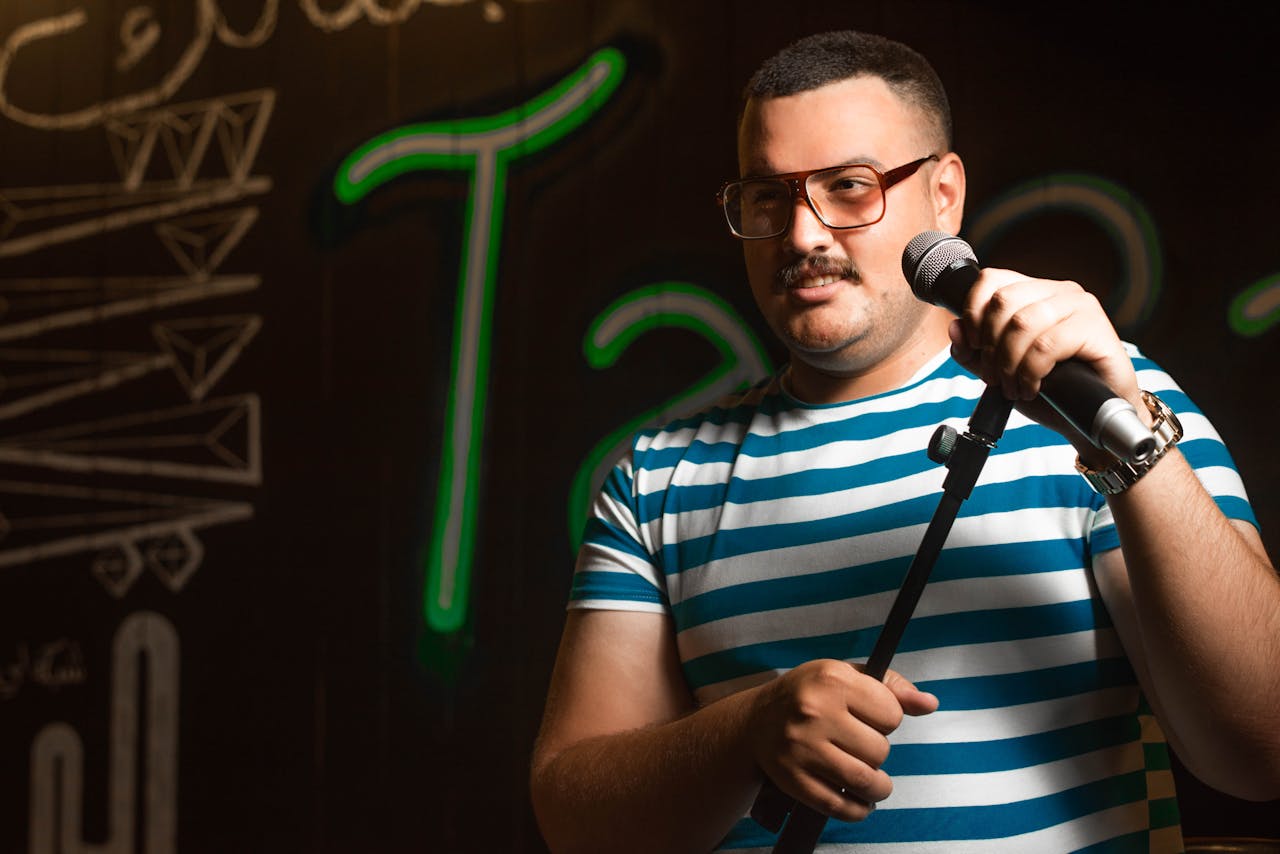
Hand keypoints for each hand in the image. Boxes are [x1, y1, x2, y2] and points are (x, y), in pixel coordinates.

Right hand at [745, 659, 936, 821]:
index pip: (891, 713)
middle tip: (860, 746)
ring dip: (877, 787)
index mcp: (831, 679)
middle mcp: (814, 711)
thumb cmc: (808, 695)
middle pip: (880, 750)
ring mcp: (801, 747)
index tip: (871, 719)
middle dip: (877, 752)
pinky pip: (839, 806)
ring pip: (866, 781)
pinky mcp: (792, 778)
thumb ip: (891, 687)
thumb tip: (929, 704)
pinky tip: (858, 801)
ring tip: (872, 782)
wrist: (754, 721)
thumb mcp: (845, 676)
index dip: (887, 719)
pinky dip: (857, 810)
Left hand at [947, 268, 1144, 455]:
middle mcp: (1058, 291)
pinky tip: (1033, 387)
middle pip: (1002, 301)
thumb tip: (955, 328)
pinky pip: (1047, 344)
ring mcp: (1080, 305)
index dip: (973, 312)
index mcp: (1034, 292)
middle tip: (995, 377)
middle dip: (990, 346)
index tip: (974, 346)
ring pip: (1022, 323)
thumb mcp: (1001, 371)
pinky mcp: (1096, 327)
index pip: (991, 279)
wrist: (1091, 419)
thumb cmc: (1051, 391)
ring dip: (1009, 363)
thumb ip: (973, 352)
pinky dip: (1031, 371)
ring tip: (1014, 387)